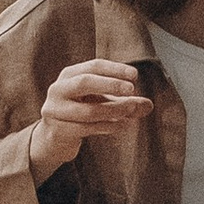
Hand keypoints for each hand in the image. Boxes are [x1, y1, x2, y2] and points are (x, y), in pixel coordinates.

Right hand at [26, 57, 151, 179]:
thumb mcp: (102, 102)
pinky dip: (108, 127)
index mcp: (69, 75)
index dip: (114, 69)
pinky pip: (86, 128)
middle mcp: (58, 89)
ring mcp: (55, 110)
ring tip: (132, 110)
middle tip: (132, 89)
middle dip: (110, 85)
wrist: (54, 138)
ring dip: (114, 110)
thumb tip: (149, 105)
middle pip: (85, 82)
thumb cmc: (81, 112)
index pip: (93, 66)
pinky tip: (123, 126)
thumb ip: (124, 102)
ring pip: (88, 110)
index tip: (134, 75)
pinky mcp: (57, 130)